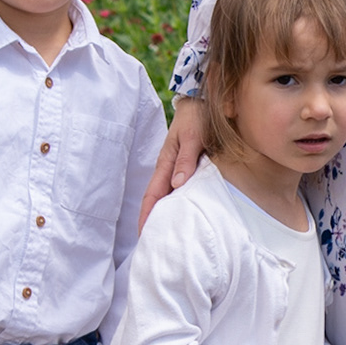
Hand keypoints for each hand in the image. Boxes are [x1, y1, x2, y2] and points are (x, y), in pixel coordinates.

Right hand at [140, 98, 205, 227]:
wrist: (201, 101)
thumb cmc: (197, 117)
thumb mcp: (193, 136)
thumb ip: (187, 159)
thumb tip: (177, 185)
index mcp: (166, 163)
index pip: (152, 195)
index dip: (147, 215)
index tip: (144, 235)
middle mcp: (168, 168)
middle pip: (156, 199)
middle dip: (152, 220)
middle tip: (153, 243)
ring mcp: (175, 167)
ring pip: (166, 195)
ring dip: (164, 213)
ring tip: (166, 233)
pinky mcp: (185, 165)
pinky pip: (178, 188)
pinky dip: (176, 202)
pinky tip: (181, 212)